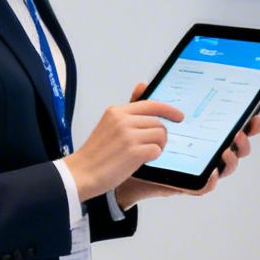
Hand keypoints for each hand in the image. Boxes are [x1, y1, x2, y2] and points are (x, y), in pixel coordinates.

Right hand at [64, 90, 183, 199]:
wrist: (80, 174)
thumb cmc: (96, 154)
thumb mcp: (109, 125)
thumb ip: (128, 111)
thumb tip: (143, 85)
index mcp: (116, 112)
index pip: (150, 104)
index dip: (168, 109)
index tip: (179, 116)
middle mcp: (122, 120)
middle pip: (158, 122)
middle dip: (160, 135)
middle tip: (150, 146)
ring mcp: (128, 135)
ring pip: (160, 135)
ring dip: (158, 146)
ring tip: (143, 154)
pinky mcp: (133, 152)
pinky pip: (157, 150)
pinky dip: (153, 156)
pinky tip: (140, 160)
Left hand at [110, 88, 259, 205]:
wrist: (130, 170)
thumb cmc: (145, 143)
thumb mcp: (144, 120)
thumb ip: (145, 104)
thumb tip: (143, 86)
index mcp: (206, 133)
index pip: (232, 126)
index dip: (248, 123)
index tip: (254, 115)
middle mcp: (209, 151)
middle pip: (238, 147)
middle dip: (245, 140)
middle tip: (239, 133)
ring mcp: (202, 168)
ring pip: (228, 167)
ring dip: (232, 159)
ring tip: (224, 151)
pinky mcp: (190, 184)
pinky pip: (206, 186)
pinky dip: (212, 180)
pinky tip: (211, 172)